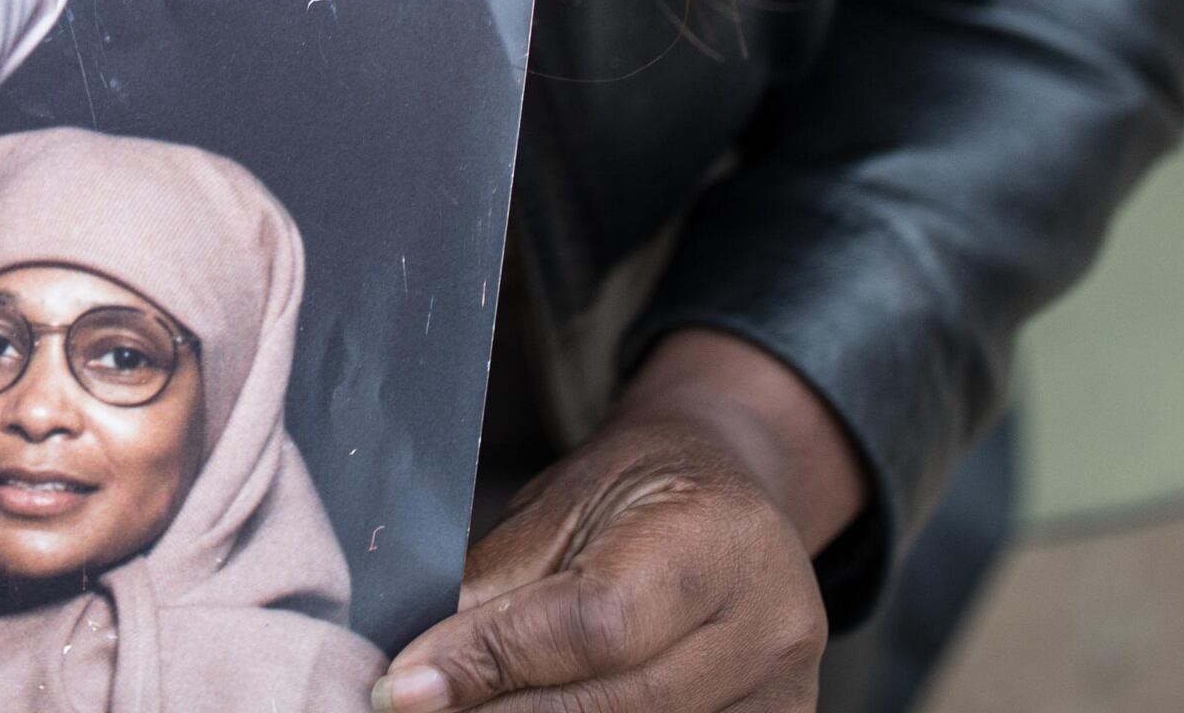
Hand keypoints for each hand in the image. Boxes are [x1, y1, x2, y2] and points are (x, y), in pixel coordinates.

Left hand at [374, 331, 857, 712]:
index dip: (491, 659)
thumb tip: (413, 669)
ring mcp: (780, 696)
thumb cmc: (640, 492)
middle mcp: (769, 627)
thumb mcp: (561, 507)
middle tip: (413, 708)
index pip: (594, 624)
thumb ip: (496, 588)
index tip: (404, 686)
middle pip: (612, 707)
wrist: (732, 502)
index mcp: (719, 539)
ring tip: (469, 708)